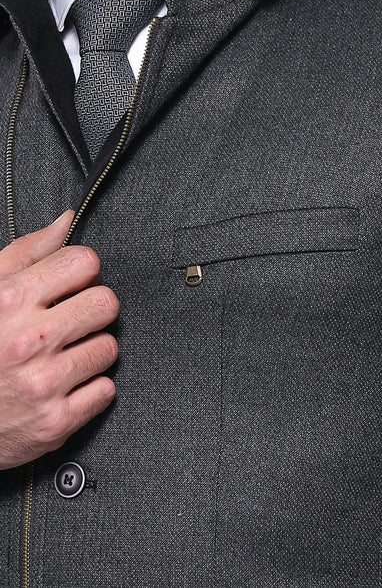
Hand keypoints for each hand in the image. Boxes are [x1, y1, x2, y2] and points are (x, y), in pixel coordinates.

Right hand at [0, 210, 118, 469]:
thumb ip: (26, 252)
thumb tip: (67, 221)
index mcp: (9, 301)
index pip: (84, 262)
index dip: (80, 271)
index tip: (71, 284)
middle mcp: (28, 340)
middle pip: (106, 303)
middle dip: (92, 309)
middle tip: (71, 321)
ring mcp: (43, 384)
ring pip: (109, 347)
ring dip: (91, 351)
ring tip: (62, 356)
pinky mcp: (55, 422)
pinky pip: (105, 391)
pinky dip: (89, 390)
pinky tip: (63, 387)